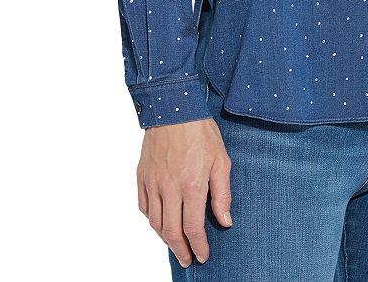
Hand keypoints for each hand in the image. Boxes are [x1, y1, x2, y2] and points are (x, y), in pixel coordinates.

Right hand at [136, 117, 232, 267]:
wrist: (174, 107)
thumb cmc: (201, 132)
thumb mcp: (221, 160)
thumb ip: (222, 194)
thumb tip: (225, 220)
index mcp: (191, 185)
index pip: (192, 227)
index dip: (198, 246)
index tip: (203, 256)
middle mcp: (169, 188)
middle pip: (171, 231)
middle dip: (180, 250)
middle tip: (188, 260)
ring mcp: (153, 183)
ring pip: (155, 222)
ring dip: (165, 238)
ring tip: (176, 244)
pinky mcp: (142, 176)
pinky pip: (144, 206)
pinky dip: (152, 219)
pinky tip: (160, 221)